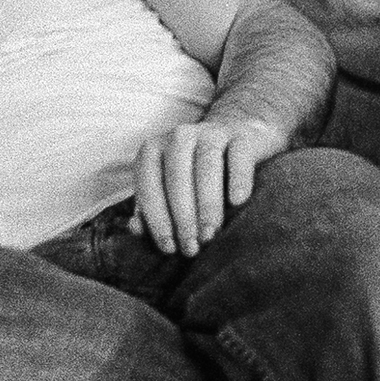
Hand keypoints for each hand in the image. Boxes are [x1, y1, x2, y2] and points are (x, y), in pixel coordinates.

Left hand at [132, 116, 287, 255]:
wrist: (238, 141)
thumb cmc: (195, 176)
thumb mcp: (168, 189)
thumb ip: (150, 209)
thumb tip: (136, 229)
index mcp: (153, 149)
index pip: (148, 184)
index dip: (156, 219)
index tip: (168, 248)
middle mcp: (180, 136)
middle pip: (177, 176)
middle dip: (183, 217)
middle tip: (192, 248)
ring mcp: (212, 132)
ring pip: (207, 164)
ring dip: (207, 204)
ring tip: (210, 234)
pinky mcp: (243, 136)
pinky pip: (239, 155)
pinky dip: (238, 179)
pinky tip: (237, 202)